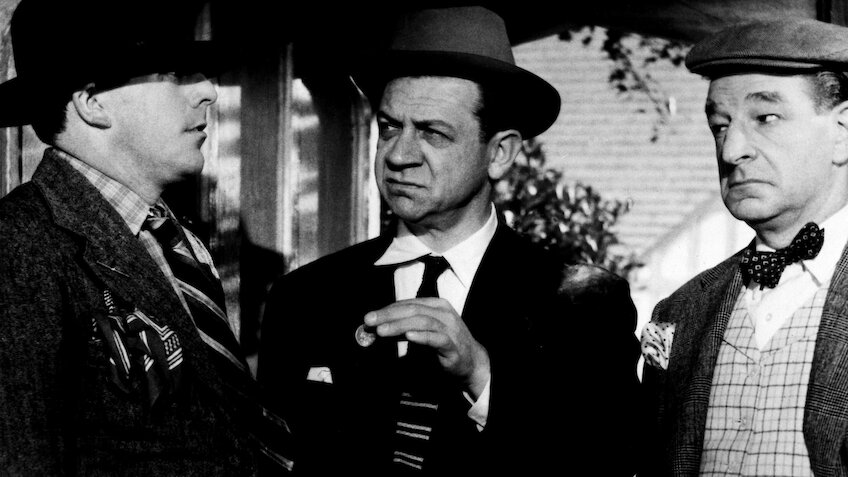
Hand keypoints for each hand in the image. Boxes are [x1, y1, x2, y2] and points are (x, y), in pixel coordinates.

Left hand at [364, 297, 490, 397]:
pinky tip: (408, 337)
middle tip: (369, 320)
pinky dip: (421, 336)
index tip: (369, 317)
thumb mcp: (422, 332)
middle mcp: (443, 313)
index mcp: (435, 305)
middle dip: (388, 315)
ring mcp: (450, 328)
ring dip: (399, 325)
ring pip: (422, 321)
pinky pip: (436, 338)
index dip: (387, 309)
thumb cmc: (444, 344)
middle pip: (413, 309)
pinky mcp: (453, 345)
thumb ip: (403, 328)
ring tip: (381, 331)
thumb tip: (377, 327)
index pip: (408, 303)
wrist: (471, 361)